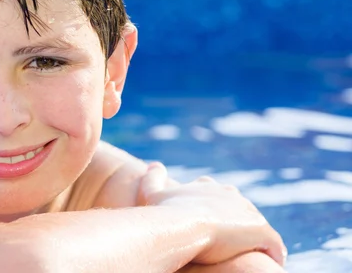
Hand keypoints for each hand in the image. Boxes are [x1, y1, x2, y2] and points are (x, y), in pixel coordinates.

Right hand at [137, 162, 286, 266]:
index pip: (215, 193)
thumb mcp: (153, 192)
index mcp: (209, 186)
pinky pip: (273, 246)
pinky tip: (269, 264)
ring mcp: (249, 212)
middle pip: (238, 208)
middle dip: (235, 222)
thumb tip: (155, 164)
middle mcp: (232, 194)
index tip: (207, 221)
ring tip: (248, 256)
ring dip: (253, 239)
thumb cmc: (167, 211)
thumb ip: (154, 177)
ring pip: (255, 226)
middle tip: (227, 241)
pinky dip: (272, 255)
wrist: (185, 225)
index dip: (212, 208)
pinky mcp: (264, 232)